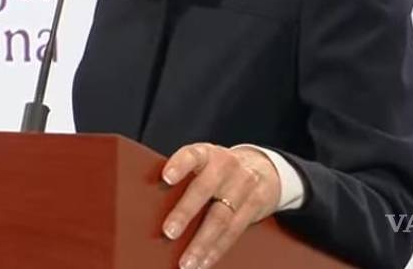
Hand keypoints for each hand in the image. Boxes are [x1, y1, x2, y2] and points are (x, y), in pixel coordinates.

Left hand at [161, 143, 280, 268]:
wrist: (265, 168)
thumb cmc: (219, 169)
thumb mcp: (205, 162)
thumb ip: (185, 177)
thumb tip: (148, 203)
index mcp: (207, 154)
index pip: (192, 155)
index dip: (180, 164)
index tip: (165, 178)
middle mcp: (227, 167)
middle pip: (205, 189)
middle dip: (186, 212)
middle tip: (169, 232)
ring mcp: (243, 186)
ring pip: (221, 217)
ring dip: (202, 243)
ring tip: (186, 262)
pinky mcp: (255, 206)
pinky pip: (234, 232)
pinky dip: (216, 250)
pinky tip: (203, 263)